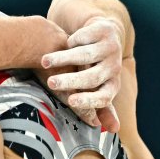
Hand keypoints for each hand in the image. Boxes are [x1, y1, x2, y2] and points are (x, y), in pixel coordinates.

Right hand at [39, 16, 124, 132]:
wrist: (103, 33)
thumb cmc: (93, 66)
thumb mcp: (96, 86)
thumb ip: (96, 107)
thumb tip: (104, 128)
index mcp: (112, 85)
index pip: (103, 97)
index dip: (88, 100)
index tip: (71, 101)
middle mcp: (114, 68)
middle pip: (92, 77)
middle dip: (70, 80)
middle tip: (51, 83)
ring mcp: (110, 48)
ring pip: (84, 55)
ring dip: (63, 59)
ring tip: (45, 62)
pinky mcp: (103, 30)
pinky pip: (83, 38)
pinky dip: (71, 41)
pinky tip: (63, 43)